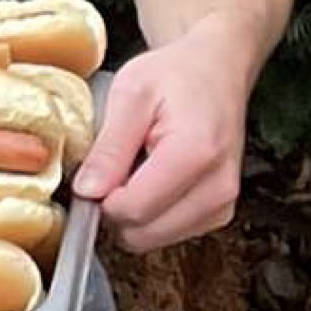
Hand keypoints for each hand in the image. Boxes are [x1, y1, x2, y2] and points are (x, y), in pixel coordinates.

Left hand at [69, 14, 258, 252]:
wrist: (216, 72)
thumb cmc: (175, 76)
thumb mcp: (131, 94)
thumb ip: (109, 147)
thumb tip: (87, 192)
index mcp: (196, 153)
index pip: (134, 209)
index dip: (101, 198)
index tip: (93, 171)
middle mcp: (218, 188)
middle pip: (143, 233)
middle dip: (115, 208)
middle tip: (114, 167)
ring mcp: (223, 205)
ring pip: (153, 239)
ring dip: (133, 213)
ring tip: (136, 167)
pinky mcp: (219, 214)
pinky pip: (168, 234)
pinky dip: (152, 214)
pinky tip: (152, 179)